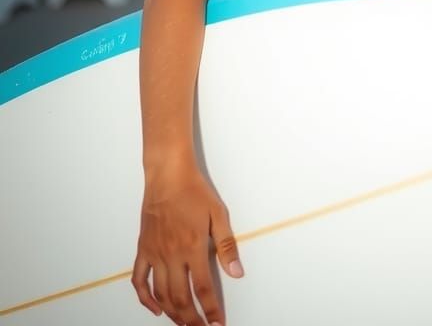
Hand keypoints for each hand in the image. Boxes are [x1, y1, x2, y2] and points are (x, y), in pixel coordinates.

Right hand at [132, 164, 243, 324]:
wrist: (168, 175)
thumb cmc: (194, 191)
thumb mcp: (218, 214)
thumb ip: (227, 246)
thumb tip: (237, 272)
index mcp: (192, 247)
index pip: (203, 289)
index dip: (211, 311)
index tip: (217, 324)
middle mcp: (171, 255)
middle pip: (181, 298)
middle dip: (192, 320)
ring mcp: (155, 253)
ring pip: (161, 295)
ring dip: (173, 314)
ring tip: (184, 323)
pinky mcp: (143, 249)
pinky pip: (140, 281)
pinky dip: (146, 299)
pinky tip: (156, 309)